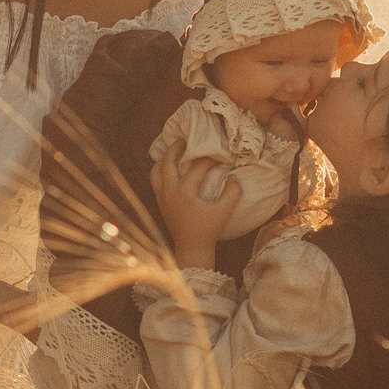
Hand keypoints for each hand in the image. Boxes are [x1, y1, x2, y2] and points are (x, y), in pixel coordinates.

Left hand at [151, 146, 239, 268]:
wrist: (191, 249)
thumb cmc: (208, 230)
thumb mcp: (225, 212)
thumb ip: (233, 193)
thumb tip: (233, 176)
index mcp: (184, 192)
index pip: (197, 167)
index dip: (211, 158)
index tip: (221, 155)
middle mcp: (169, 191)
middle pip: (168, 161)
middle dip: (177, 148)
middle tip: (187, 139)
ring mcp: (162, 197)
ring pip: (156, 170)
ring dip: (164, 158)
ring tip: (175, 151)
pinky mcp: (160, 202)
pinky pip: (155, 180)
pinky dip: (160, 170)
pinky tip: (170, 167)